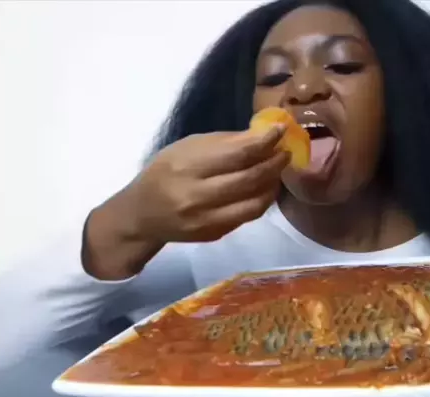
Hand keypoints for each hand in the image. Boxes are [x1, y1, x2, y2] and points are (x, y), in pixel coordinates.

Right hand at [121, 124, 289, 242]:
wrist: (143, 215)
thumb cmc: (165, 173)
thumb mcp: (186, 148)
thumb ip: (224, 143)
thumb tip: (262, 134)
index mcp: (187, 168)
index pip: (236, 155)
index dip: (264, 142)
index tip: (280, 130)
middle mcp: (197, 197)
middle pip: (249, 179)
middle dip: (274, 163)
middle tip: (286, 151)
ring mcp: (207, 220)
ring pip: (255, 203)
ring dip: (273, 184)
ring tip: (278, 170)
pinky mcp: (215, 234)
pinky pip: (248, 216)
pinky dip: (262, 200)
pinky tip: (265, 187)